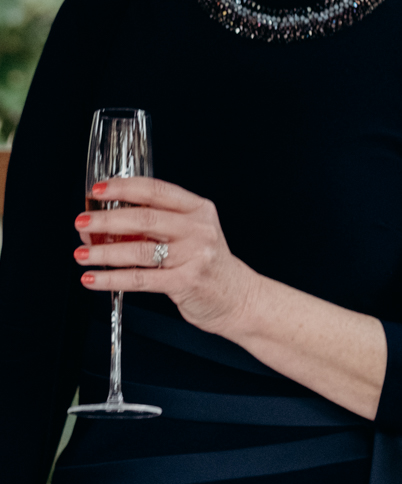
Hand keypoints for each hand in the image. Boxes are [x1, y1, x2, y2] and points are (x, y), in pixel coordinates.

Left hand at [74, 177, 261, 337]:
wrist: (237, 296)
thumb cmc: (207, 263)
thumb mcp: (191, 234)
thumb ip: (157, 225)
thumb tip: (106, 224)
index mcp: (199, 210)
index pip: (158, 191)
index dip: (125, 188)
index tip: (99, 189)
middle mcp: (199, 229)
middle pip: (146, 219)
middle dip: (107, 220)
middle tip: (83, 222)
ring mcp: (195, 255)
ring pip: (140, 250)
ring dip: (104, 252)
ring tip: (82, 254)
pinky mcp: (186, 282)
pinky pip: (141, 279)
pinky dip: (112, 279)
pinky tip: (94, 278)